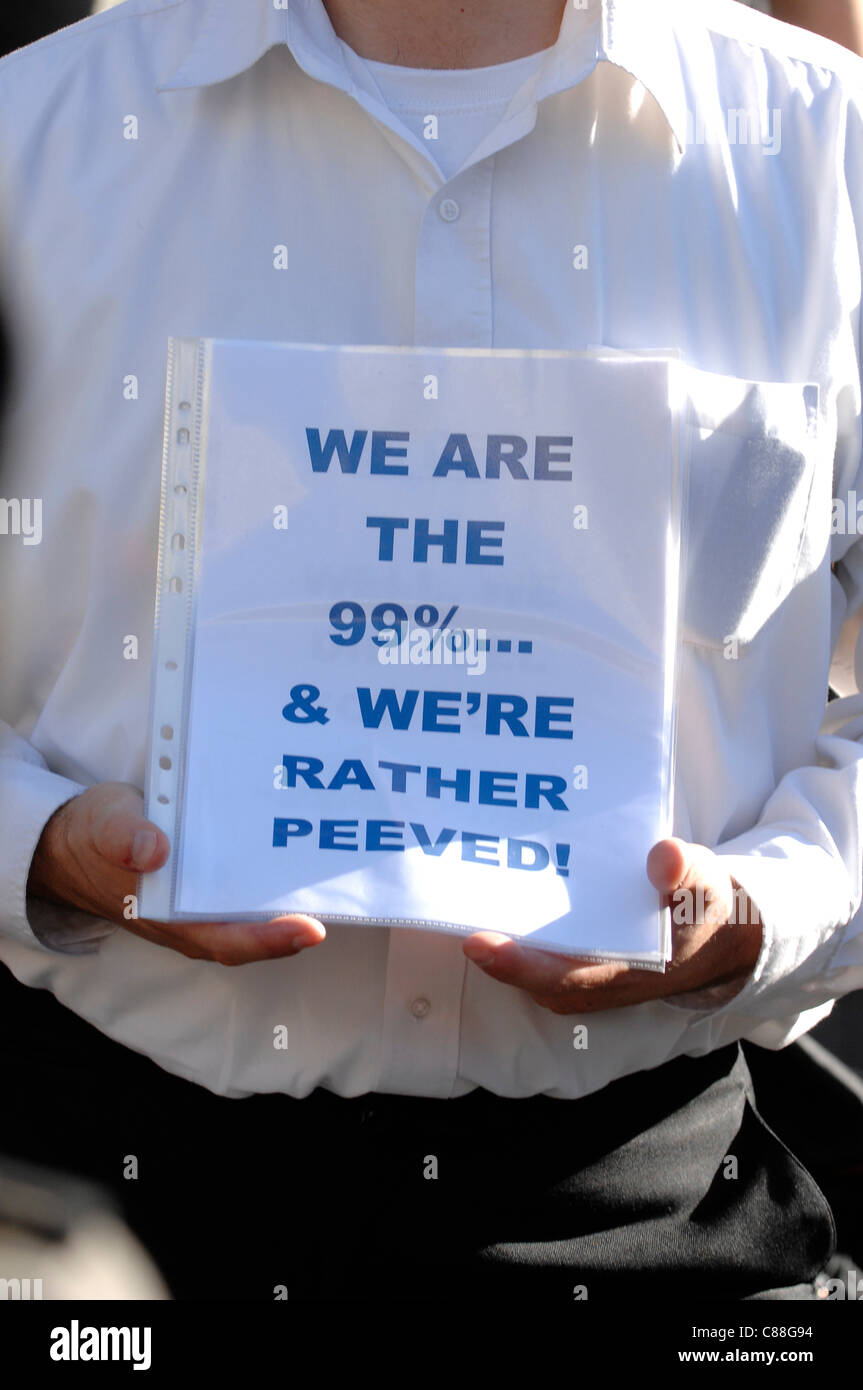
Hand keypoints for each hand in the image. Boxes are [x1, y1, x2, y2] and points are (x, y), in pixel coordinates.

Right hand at [27, 782, 325, 964]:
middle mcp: (188, 919)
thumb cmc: (91, 836)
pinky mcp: (202, 883)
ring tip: (333, 876)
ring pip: (251, 913)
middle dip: (295, 924)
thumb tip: (153, 851)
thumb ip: (124, 837)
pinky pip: (243, 889)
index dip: (269, 941)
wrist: (68, 840)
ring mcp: (197, 905)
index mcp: (165, 915)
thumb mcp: (103, 826)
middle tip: (342, 897)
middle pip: (251, 933)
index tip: (310, 930)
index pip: (226, 940)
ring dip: (288, 902)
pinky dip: (271, 880)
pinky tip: (297, 856)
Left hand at [461, 838, 761, 1012]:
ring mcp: (589, 976)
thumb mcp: (705, 884)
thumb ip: (686, 874)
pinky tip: (494, 901)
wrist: (716, 933)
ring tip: (460, 903)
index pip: (567, 977)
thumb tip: (663, 859)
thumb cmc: (705, 906)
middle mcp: (602, 983)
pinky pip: (540, 956)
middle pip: (536, 979)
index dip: (520, 965)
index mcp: (632, 970)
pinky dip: (515, 938)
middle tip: (451, 919)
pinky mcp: (581, 962)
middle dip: (493, 956)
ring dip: (499, 947)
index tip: (478, 942)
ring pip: (534, 970)